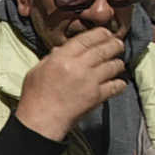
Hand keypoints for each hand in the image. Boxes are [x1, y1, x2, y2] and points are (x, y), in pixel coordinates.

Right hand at [12, 27, 126, 140]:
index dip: (100, 34)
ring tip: (119, 63)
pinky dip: (120, 83)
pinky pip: (116, 86)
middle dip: (114, 45)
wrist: (41, 121)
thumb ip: (51, 58)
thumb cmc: (35, 97)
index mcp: (61, 58)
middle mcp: (78, 67)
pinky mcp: (97, 96)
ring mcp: (90, 81)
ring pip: (113, 66)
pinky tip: (119, 82)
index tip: (106, 33)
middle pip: (104, 49)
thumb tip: (61, 50)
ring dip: (118, 63)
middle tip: (118, 44)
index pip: (86, 39)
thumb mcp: (37, 70)